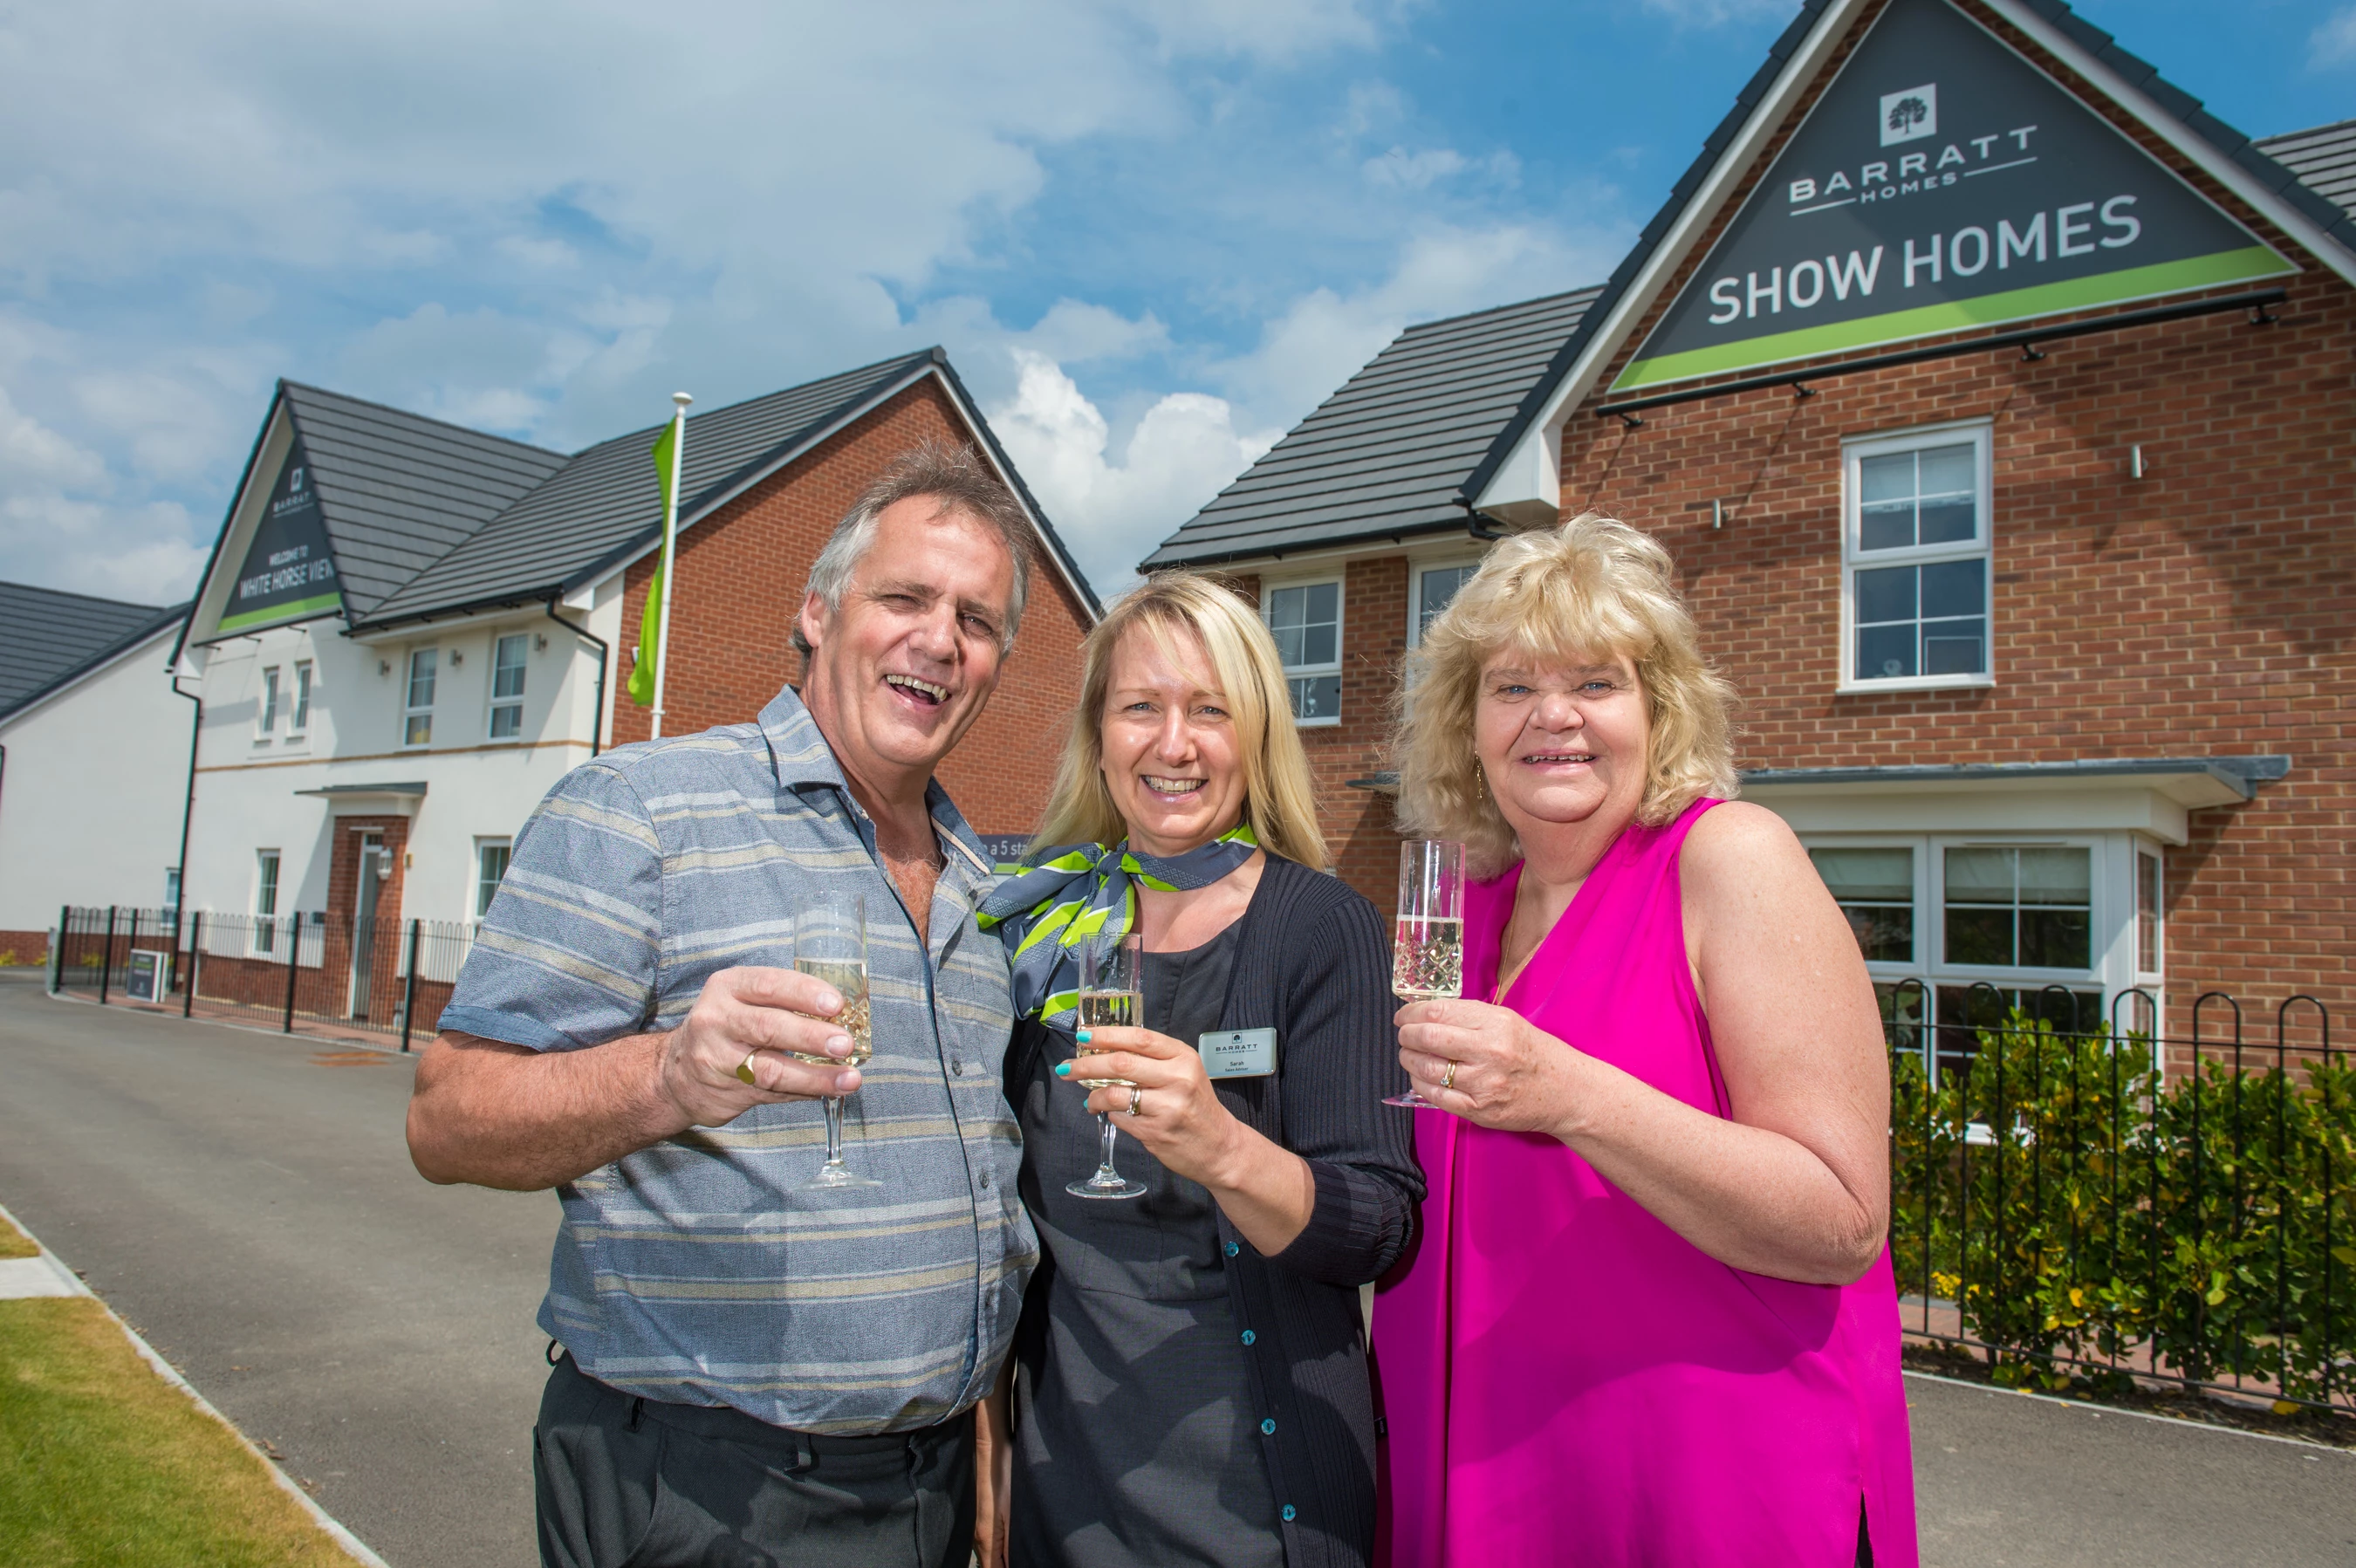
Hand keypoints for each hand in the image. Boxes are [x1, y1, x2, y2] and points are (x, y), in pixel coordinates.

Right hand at [657, 966, 864, 1127]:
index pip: (768, 985)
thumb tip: (843, 1015)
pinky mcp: (727, 1092)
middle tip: (845, 1043)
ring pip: (771, 1069)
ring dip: (815, 1076)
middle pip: (768, 1028)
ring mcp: (718, 1060)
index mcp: (727, 988)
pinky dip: (804, 1092)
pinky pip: (773, 1093)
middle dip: (811, 1037)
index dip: (804, 994)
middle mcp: (717, 1021)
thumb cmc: (724, 1027)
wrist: (675, 1075)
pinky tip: (828, 1090)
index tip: (836, 1005)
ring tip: (848, 1078)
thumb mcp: (741, 1000)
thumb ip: (782, 1001)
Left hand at [1055, 1025, 1242, 1188]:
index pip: (1139, 1038)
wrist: (1220, 1147)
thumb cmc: (1196, 1106)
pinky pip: (1119, 1118)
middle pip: (1120, 1064)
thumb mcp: (1184, 1072)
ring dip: (1092, 1096)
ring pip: (1114, 1093)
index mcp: (1183, 1058)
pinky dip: (1108, 1114)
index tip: (1083, 1036)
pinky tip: (1109, 1113)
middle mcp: (1178, 1079)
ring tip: (1089, 1099)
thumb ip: (1152, 1059)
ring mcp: (1167, 1107)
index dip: (1106, 1035)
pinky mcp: (1156, 1132)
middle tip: (1068, 1067)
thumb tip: (1104, 1050)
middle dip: (1086, 1064)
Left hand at [1395, 998, 1582, 1134]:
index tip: (1404, 1016)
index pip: (1438, 1012)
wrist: (1567, 1092)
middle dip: (1406, 1035)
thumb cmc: (1535, 1053)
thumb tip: (1425, 1014)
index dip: (1412, 1013)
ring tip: (1410, 1056)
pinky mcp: (1479, 1111)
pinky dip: (1420, 1084)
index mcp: (1496, 1023)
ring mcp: (1484, 1084)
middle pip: (1428, 1037)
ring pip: (1427, 1068)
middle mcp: (1490, 1051)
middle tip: (1404, 1035)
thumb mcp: (1508, 1022)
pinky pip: (1436, 1096)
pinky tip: (1421, 1077)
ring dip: (1409, 1060)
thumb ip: (1469, 1017)